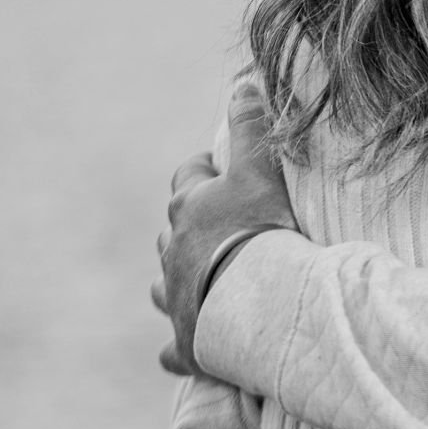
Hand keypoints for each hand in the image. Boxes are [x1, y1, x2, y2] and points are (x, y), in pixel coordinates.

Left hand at [151, 81, 299, 377]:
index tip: (218, 168)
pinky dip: (178, 342)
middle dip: (189, 226)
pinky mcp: (187, 341)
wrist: (260, 301)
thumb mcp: (260, 167)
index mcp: (190, 209)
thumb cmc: (262, 229)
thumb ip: (252, 125)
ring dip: (178, 280)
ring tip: (202, 281)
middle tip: (219, 225)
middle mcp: (174, 251)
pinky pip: (173, 346)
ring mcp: (176, 298)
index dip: (203, 171)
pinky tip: (187, 344)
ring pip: (164, 285)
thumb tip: (242, 81)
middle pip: (171, 231)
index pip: (187, 180)